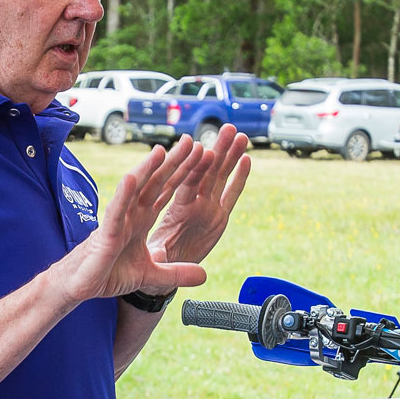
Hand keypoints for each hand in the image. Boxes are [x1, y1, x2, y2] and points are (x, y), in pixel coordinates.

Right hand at [49, 136, 212, 303]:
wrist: (81, 286)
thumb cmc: (110, 274)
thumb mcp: (152, 276)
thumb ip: (176, 273)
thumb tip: (204, 276)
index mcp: (143, 220)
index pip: (167, 192)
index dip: (185, 175)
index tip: (203, 158)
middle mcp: (131, 214)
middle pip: (156, 184)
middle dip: (173, 164)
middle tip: (191, 142)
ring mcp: (118, 221)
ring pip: (135, 191)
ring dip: (147, 171)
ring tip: (161, 151)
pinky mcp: (106, 234)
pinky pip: (115, 211)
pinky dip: (123, 196)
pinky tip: (131, 178)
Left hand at [150, 123, 250, 265]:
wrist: (161, 270)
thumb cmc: (153, 262)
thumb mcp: (156, 263)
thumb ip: (162, 258)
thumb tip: (158, 257)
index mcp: (176, 211)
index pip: (186, 184)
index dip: (193, 166)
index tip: (200, 146)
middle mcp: (193, 204)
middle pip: (206, 172)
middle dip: (218, 150)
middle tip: (228, 129)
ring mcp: (207, 208)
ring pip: (220, 177)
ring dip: (230, 156)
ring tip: (241, 136)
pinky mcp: (218, 217)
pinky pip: (230, 194)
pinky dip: (238, 178)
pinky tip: (246, 159)